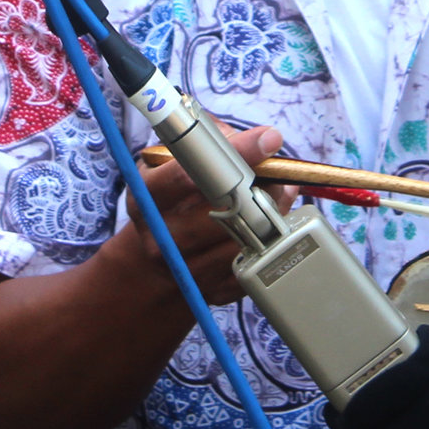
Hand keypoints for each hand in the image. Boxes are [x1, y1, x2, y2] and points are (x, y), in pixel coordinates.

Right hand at [117, 125, 298, 307]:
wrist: (152, 261)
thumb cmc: (169, 199)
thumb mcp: (169, 162)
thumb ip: (206, 140)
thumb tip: (255, 138)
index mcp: (148, 197)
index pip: (191, 172)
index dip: (236, 153)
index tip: (269, 138)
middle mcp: (162, 236)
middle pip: (227, 210)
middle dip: (264, 188)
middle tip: (281, 174)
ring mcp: (187, 268)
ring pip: (247, 239)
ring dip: (274, 214)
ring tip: (279, 195)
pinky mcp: (213, 291)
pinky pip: (254, 265)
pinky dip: (271, 242)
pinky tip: (272, 225)